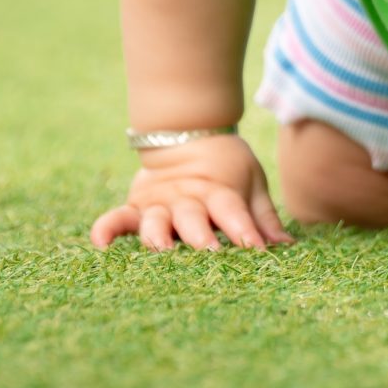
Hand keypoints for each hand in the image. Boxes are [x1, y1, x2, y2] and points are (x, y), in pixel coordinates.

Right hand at [90, 132, 292, 251]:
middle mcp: (187, 199)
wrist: (189, 134)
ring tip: (161, 250)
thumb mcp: (251, 184)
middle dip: (200, 236)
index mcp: (219, 191)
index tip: (255, 248)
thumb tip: (286, 247)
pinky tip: (101, 245)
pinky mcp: (136, 207)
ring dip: (158, 235)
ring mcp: (159, 203)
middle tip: (209, 253)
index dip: (244, 229)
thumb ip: (263, 217)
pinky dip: (107, 229)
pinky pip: (117, 218)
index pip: (232, 210)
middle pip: (193, 217)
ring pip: (156, 221)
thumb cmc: (226, 168)